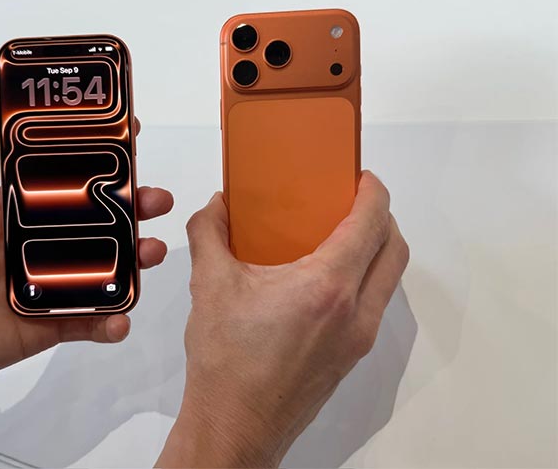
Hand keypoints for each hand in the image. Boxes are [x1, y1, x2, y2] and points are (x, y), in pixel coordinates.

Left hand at [0, 112, 173, 398]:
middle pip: (95, 223)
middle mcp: (32, 244)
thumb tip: (0, 114)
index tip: (127, 136)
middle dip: (131, 208)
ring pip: (102, 269)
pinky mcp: (42, 324)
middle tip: (155, 199)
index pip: (63, 179)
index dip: (97, 159)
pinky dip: (109, 321)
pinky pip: (85, 322)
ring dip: (134, 260)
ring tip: (151, 252)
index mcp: (8, 210)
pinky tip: (120, 317)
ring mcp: (41, 285)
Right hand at [157, 172, 407, 466]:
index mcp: (326, 287)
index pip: (372, 222)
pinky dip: (364, 278)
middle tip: (350, 201)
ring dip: (376, 249)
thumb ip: (209, 233)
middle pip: (394, 248)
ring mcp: (358, 337)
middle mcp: (354, 311)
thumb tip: (217, 207)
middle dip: (381, 216)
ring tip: (337, 235)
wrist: (235, 426)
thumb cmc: (226, 364)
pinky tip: (322, 277)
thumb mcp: (209, 285)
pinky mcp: (352, 355)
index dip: (373, 191)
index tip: (360, 177)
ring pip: (389, 278)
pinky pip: (374, 303)